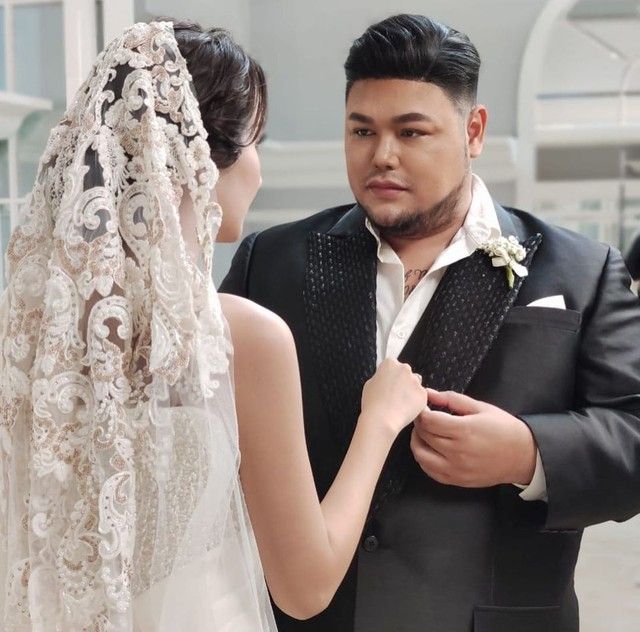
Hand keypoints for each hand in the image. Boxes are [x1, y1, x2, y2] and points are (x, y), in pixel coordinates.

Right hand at [361, 359, 427, 435]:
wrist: (382, 419)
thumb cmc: (373, 403)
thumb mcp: (369, 384)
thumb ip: (379, 377)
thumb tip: (383, 379)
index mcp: (390, 363)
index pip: (392, 364)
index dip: (389, 375)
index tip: (388, 383)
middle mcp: (404, 369)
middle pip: (405, 372)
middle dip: (402, 381)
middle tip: (394, 394)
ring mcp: (415, 381)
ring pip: (415, 384)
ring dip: (410, 391)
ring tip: (399, 403)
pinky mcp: (423, 393)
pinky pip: (420, 396)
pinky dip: (415, 402)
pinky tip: (405, 409)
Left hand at [410, 388, 536, 486]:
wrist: (523, 456)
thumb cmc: (503, 428)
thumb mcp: (480, 407)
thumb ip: (451, 399)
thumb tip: (429, 393)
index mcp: (464, 430)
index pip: (428, 421)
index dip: (421, 411)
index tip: (424, 407)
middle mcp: (458, 452)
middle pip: (423, 436)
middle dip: (419, 423)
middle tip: (424, 417)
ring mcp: (456, 469)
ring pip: (421, 455)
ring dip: (417, 441)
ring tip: (425, 433)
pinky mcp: (457, 481)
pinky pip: (429, 471)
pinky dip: (424, 458)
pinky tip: (431, 449)